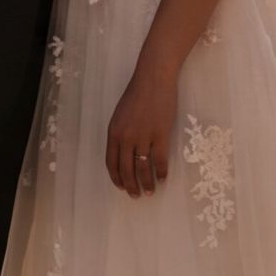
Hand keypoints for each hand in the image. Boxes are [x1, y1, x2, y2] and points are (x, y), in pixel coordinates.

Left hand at [105, 60, 178, 197]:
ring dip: (146, 183)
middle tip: (135, 196)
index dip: (116, 177)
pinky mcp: (160, 134)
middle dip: (130, 186)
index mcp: (114, 132)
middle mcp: (126, 138)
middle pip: (126, 169)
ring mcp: (143, 137)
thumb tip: (124, 152)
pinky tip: (163, 178)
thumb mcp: (121, 114)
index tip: (121, 187)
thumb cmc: (137, 94)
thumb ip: (121, 133)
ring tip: (151, 192)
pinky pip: (160, 160)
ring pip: (143, 168)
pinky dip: (161, 172)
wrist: (153, 79)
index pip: (111, 162)